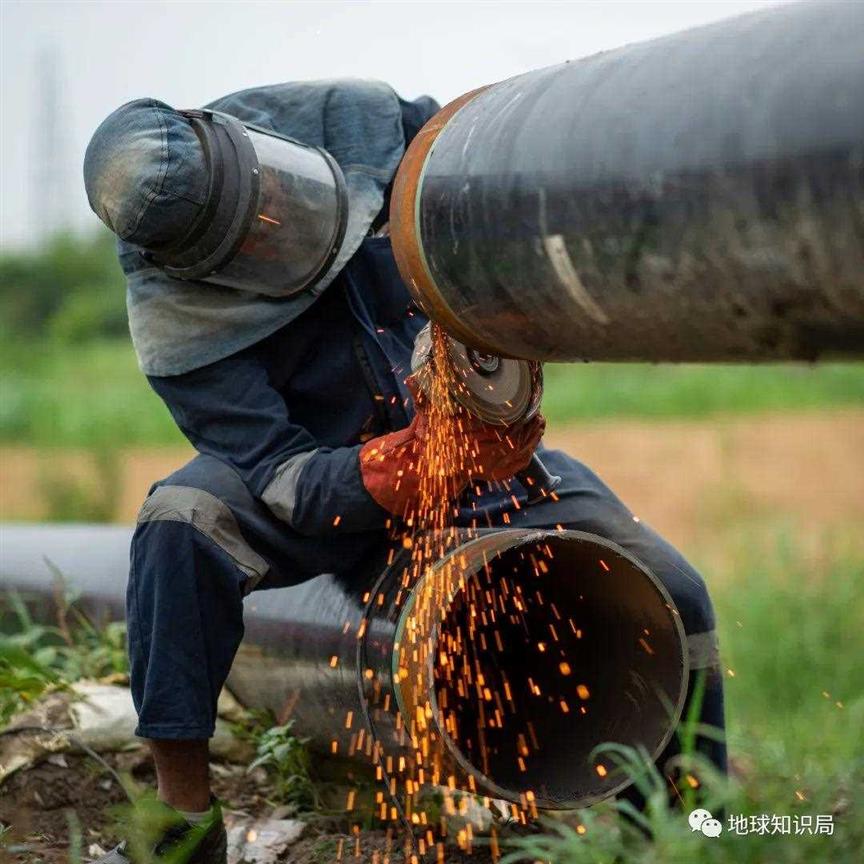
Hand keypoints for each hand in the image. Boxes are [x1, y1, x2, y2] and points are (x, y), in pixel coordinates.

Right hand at [359, 403, 544, 515]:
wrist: (429, 464)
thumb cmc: (431, 436)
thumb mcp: (426, 414)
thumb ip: (422, 394)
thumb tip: (412, 378)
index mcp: (463, 439)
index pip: (493, 428)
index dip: (511, 417)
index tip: (522, 405)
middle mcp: (476, 455)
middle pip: (510, 439)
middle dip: (524, 425)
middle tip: (535, 409)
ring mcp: (487, 468)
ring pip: (517, 453)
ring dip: (531, 437)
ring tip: (539, 420)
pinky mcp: (495, 474)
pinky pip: (517, 466)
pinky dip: (528, 453)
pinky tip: (535, 437)